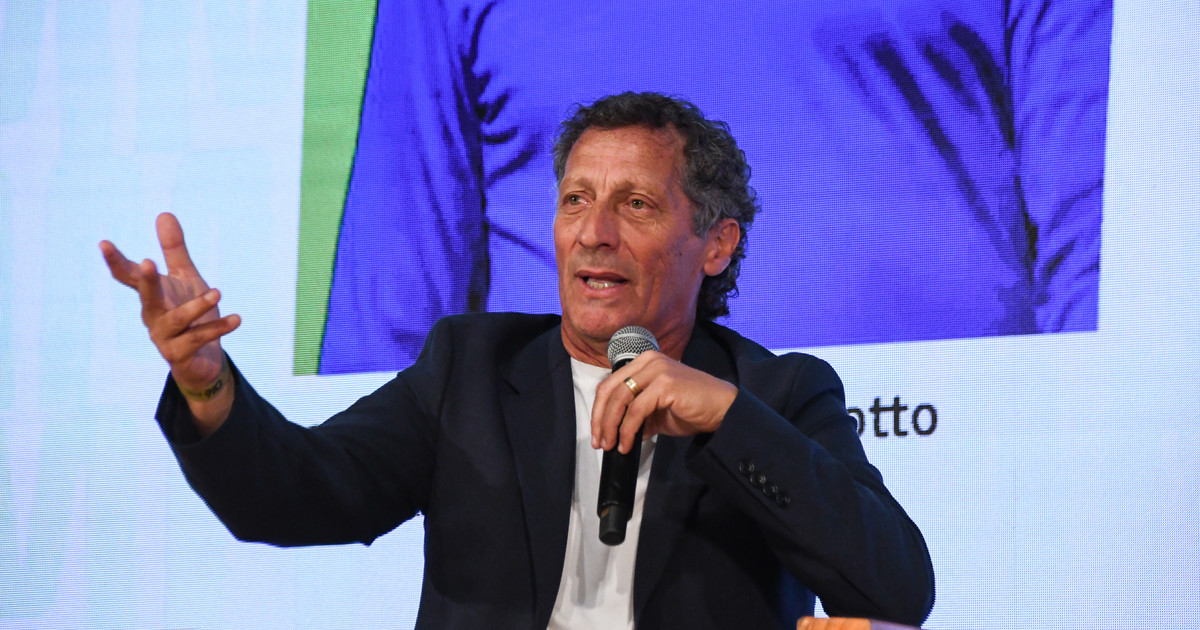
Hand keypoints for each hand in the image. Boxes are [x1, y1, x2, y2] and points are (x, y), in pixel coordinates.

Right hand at [100, 213, 239, 426]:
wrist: (204, 360)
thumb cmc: (192, 314)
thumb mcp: (185, 278)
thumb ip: (175, 249)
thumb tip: (164, 213)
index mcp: (152, 295)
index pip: (129, 276)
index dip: (116, 260)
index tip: (103, 242)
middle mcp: (152, 316)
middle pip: (146, 297)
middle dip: (147, 281)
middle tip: (148, 262)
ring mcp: (164, 338)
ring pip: (177, 320)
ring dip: (197, 306)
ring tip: (218, 292)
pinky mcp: (180, 356)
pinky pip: (198, 340)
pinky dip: (217, 328)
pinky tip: (237, 319)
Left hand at [590, 351, 737, 453]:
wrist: (721, 410)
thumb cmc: (691, 409)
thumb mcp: (656, 411)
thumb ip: (636, 415)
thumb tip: (615, 431)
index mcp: (644, 362)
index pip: (609, 383)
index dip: (598, 409)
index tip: (597, 432)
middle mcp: (648, 361)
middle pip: (609, 389)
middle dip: (600, 418)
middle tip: (599, 442)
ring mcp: (657, 370)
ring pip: (620, 399)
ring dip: (611, 426)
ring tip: (611, 446)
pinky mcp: (665, 384)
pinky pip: (636, 410)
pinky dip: (628, 430)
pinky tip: (628, 444)